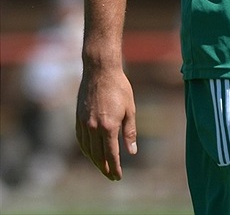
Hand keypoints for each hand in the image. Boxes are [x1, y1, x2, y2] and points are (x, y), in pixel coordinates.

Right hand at [75, 66, 137, 180]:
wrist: (100, 71)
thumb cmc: (119, 88)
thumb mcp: (130, 109)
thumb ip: (129, 132)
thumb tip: (131, 152)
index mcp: (108, 127)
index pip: (111, 155)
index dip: (115, 168)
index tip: (118, 177)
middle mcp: (94, 128)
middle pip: (98, 156)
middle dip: (105, 169)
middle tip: (111, 176)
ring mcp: (84, 124)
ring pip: (88, 150)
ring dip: (94, 161)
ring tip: (102, 167)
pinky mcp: (78, 118)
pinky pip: (81, 140)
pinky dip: (86, 150)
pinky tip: (91, 152)